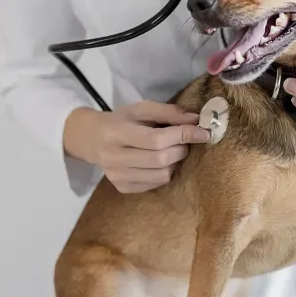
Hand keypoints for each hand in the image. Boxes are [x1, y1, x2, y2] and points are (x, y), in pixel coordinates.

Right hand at [63, 101, 209, 193]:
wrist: (92, 139)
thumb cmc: (121, 121)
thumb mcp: (141, 109)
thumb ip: (168, 112)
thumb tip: (196, 120)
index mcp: (116, 133)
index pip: (156, 139)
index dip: (183, 135)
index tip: (203, 132)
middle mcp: (113, 158)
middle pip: (161, 159)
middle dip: (181, 148)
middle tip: (184, 140)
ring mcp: (117, 176)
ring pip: (162, 175)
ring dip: (175, 162)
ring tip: (171, 150)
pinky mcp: (122, 188)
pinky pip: (156, 184)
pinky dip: (166, 172)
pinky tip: (160, 161)